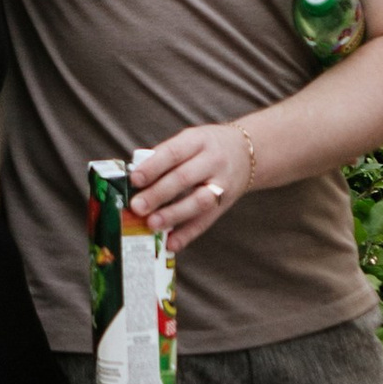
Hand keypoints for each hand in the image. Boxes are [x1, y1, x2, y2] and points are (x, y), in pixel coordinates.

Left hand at [130, 119, 257, 249]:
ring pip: (198, 202)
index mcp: (198, 141)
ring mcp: (222, 184)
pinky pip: (206, 221)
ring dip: (173, 215)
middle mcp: (213, 161)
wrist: (247, 152)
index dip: (153, 167)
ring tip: (152, 224)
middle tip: (137, 207)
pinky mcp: (225, 204)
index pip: (173, 153)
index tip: (134, 180)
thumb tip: (135, 180)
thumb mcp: (190, 140)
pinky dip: (187, 234)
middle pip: (184, 178)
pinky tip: (171, 243)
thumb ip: (165, 156)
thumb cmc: (207, 147)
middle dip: (158, 194)